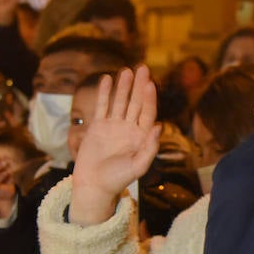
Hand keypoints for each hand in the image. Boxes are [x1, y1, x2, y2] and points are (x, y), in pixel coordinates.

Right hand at [68, 67, 161, 224]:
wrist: (95, 185)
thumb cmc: (119, 179)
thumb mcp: (139, 166)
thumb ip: (150, 147)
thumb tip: (159, 126)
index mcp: (141, 136)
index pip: (147, 112)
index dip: (149, 98)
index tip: (150, 84)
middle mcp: (129, 127)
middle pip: (136, 102)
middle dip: (139, 86)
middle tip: (143, 68)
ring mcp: (113, 125)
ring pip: (120, 101)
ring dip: (123, 86)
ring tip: (126, 70)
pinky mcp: (98, 126)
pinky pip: (102, 106)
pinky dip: (104, 93)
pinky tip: (107, 79)